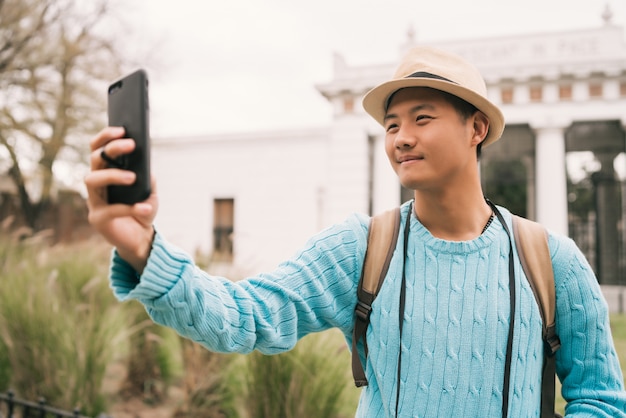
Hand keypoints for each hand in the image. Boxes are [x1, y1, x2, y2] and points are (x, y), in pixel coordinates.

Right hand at [84, 126, 157, 272]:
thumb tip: (145, 163)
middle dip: (112, 149)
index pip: (98, 149)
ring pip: (93, 180)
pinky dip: (131, 208)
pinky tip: (146, 207)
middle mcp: (96, 184)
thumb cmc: (144, 210)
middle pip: (96, 161)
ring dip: (113, 175)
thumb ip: (147, 177)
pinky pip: (111, 210)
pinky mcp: (98, 220)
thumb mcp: (150, 191)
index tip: (122, 129)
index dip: (106, 137)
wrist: (142, 239)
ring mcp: (94, 202)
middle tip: (131, 145)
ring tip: (133, 177)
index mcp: (107, 173)